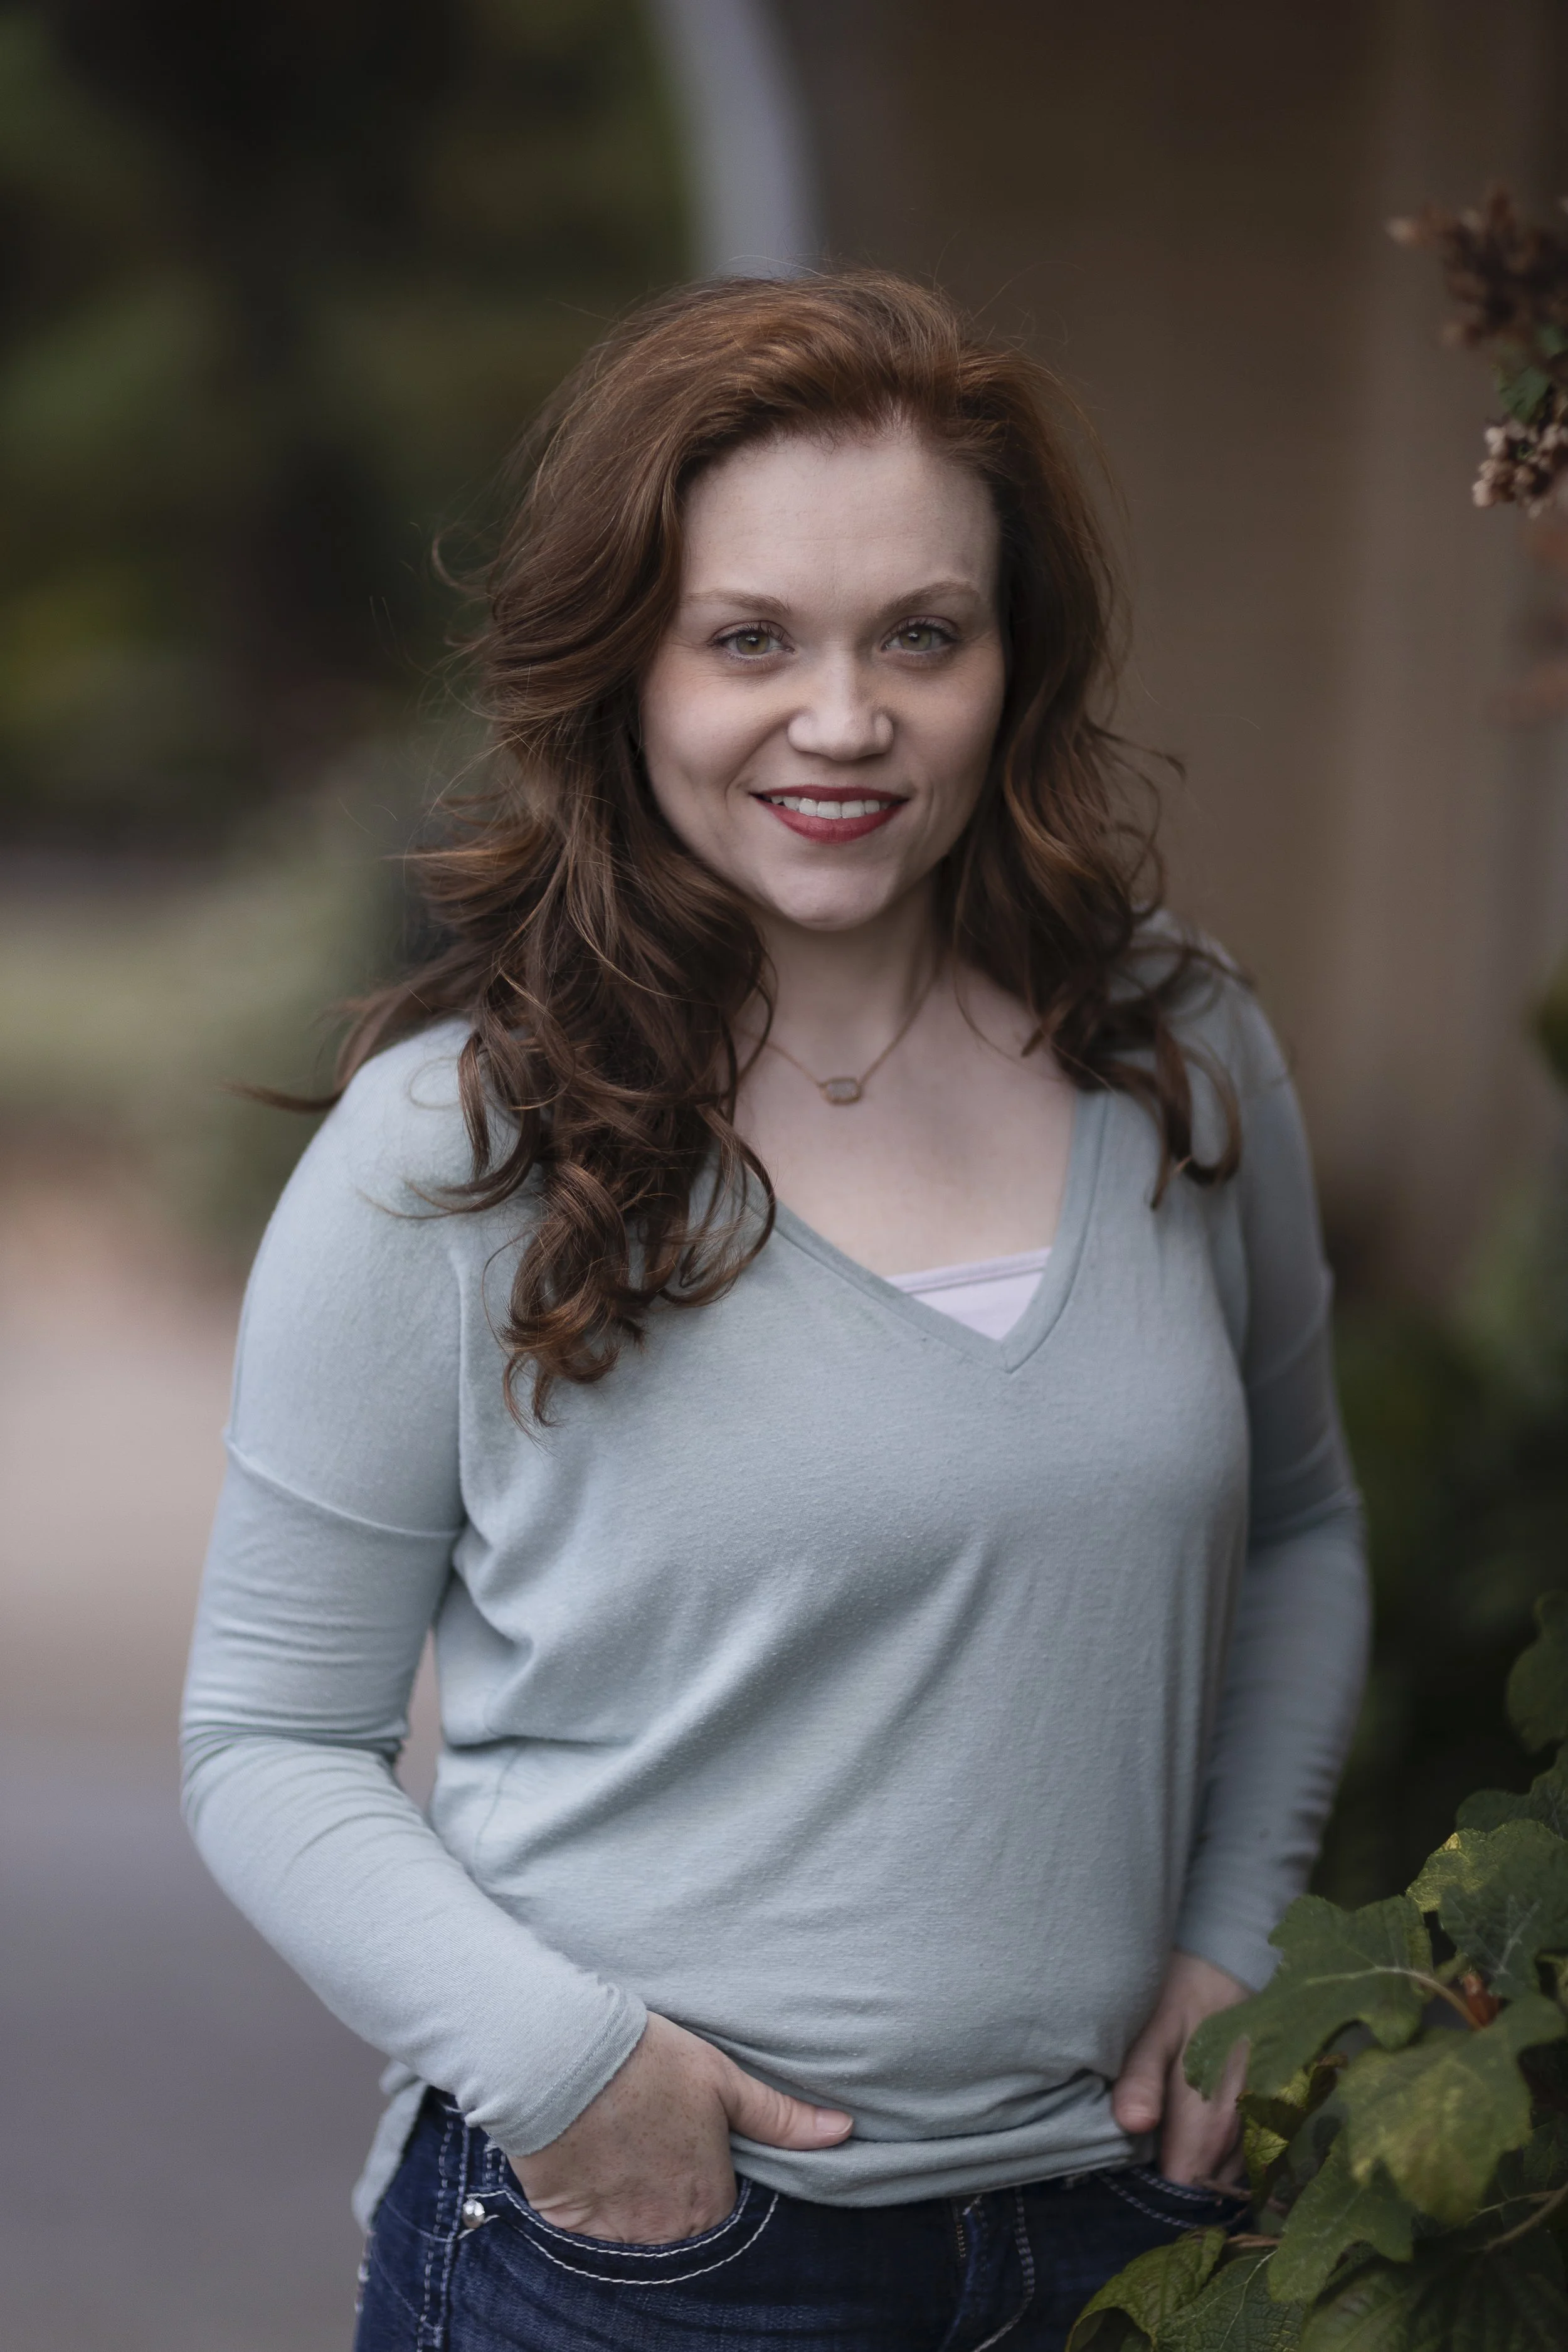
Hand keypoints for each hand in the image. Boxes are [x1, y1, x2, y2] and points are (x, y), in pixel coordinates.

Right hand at [509, 2012, 852, 2244]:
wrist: (563, 2056)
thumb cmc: (649, 2062)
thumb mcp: (722, 2080)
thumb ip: (781, 2117)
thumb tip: (843, 2130)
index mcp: (708, 2204)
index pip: (724, 2214)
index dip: (712, 2182)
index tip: (695, 2151)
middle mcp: (665, 2233)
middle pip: (679, 2231)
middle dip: (673, 2202)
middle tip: (656, 2152)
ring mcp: (615, 2235)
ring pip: (636, 2235)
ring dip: (635, 2207)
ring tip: (625, 2154)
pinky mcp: (569, 2227)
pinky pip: (591, 2234)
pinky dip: (594, 2208)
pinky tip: (593, 2165)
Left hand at [1111, 1949, 1248, 2185]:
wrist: (1234, 1961)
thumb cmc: (1185, 1994)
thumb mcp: (1154, 2027)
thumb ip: (1141, 2078)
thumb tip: (1133, 2125)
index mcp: (1213, 2120)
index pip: (1186, 2187)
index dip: (1158, 2192)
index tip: (1131, 2183)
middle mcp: (1248, 2134)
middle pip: (1212, 2187)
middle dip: (1180, 2185)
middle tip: (1143, 2164)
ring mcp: (1268, 2128)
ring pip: (1235, 2174)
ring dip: (1206, 2170)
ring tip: (1169, 2149)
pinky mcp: (1276, 2116)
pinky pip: (1254, 2155)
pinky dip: (1228, 2154)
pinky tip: (1201, 2134)